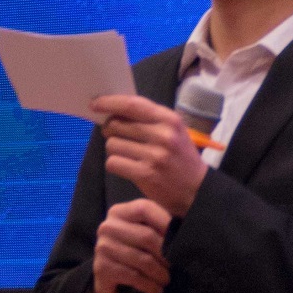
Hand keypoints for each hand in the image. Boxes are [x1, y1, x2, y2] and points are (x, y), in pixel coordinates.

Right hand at [90, 198, 173, 292]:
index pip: (145, 209)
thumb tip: (188, 226)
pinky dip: (149, 284)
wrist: (110, 278)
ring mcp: (102, 247)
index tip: (181, 237)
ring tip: (167, 280)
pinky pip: (133, 276)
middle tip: (176, 266)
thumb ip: (161, 225)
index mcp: (120, 212)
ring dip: (160, 273)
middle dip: (166, 254)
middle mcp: (108, 227)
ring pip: (142, 259)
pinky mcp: (101, 268)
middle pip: (146, 236)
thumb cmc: (136, 251)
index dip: (165, 222)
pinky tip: (156, 289)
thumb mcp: (146, 233)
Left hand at [93, 94, 208, 217]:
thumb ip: (149, 120)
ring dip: (115, 150)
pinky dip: (116, 165)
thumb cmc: (181, 158)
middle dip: (111, 130)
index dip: (110, 102)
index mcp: (170, 120)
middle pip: (117, 124)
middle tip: (118, 137)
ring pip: (112, 144)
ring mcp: (154, 155)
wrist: (197, 190)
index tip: (95, 103)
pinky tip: (128, 167)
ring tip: (128, 155)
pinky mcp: (145, 174)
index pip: (133, 104)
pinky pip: (113, 163)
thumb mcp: (174, 132)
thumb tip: (114, 112)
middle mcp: (163, 135)